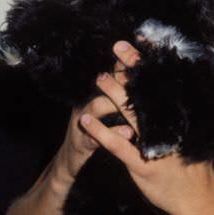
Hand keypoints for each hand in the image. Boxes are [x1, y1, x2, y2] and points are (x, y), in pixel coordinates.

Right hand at [53, 45, 135, 184]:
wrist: (69, 159)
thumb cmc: (94, 133)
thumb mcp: (106, 113)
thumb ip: (121, 97)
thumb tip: (143, 82)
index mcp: (95, 94)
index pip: (111, 73)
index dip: (126, 62)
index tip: (144, 54)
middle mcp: (86, 102)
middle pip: (102, 84)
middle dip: (121, 78)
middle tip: (141, 75)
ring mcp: (81, 121)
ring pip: (96, 107)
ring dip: (115, 104)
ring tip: (134, 105)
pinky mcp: (81, 142)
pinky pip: (95, 136)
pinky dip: (113, 134)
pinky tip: (129, 133)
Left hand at [81, 41, 213, 214]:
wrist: (196, 199)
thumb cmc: (192, 167)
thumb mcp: (191, 136)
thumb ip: (177, 116)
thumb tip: (166, 93)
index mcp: (179, 118)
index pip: (162, 85)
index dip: (147, 64)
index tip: (136, 46)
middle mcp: (168, 127)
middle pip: (146, 92)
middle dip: (130, 69)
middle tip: (116, 50)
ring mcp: (154, 145)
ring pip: (130, 113)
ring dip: (113, 94)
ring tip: (98, 78)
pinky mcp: (141, 164)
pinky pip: (117, 145)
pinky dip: (100, 132)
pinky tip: (86, 121)